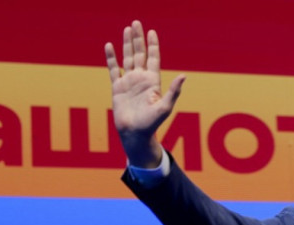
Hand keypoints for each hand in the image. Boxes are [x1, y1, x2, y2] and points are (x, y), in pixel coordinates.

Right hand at [104, 20, 184, 167]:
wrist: (135, 134)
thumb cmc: (151, 123)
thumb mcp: (165, 107)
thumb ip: (173, 91)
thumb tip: (184, 75)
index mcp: (153, 81)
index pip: (153, 58)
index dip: (152, 45)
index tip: (151, 31)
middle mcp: (141, 79)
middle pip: (140, 54)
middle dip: (138, 39)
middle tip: (136, 23)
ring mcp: (129, 82)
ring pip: (128, 58)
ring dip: (127, 44)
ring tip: (126, 29)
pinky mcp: (117, 88)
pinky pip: (114, 69)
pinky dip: (111, 58)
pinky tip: (109, 46)